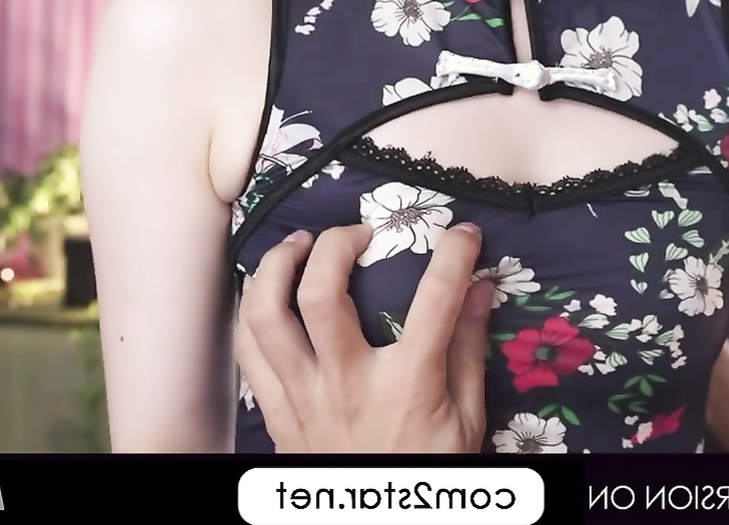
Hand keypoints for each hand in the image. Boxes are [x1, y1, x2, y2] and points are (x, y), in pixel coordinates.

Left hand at [235, 221, 492, 452]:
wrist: (376, 524)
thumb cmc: (426, 470)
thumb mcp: (466, 420)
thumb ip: (468, 350)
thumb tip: (480, 289)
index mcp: (406, 384)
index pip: (435, 300)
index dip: (454, 255)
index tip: (463, 234)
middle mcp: (347, 383)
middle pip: (322, 294)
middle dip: (336, 244)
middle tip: (359, 233)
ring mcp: (303, 397)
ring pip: (265, 316)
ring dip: (277, 266)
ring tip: (300, 245)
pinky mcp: (275, 413)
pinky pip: (247, 352)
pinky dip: (251, 312)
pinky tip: (269, 293)